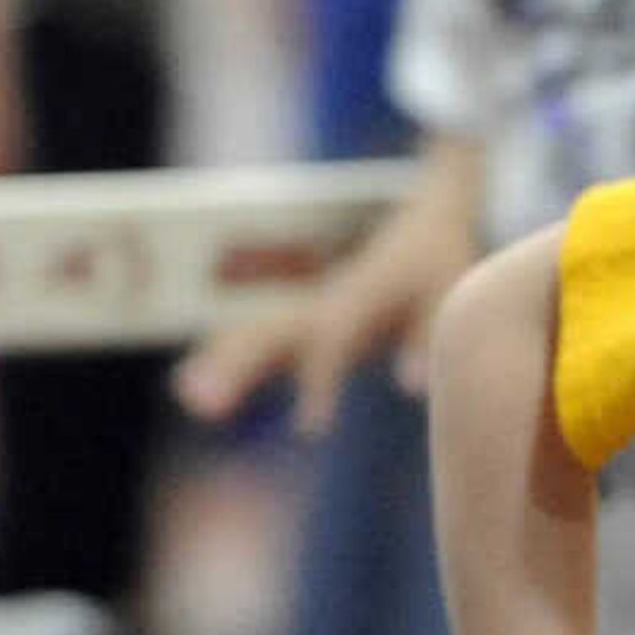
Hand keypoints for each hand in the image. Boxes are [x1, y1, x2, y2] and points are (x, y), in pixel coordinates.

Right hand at [173, 199, 472, 437]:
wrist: (423, 209)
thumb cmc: (437, 257)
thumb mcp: (446, 290)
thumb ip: (427, 339)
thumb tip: (415, 387)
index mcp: (358, 294)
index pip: (335, 338)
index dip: (322, 379)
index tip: (311, 426)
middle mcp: (322, 300)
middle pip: (272, 334)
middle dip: (237, 368)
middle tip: (199, 403)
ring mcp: (307, 306)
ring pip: (253, 335)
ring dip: (220, 365)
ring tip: (188, 397)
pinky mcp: (302, 315)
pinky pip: (253, 337)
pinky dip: (221, 359)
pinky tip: (190, 389)